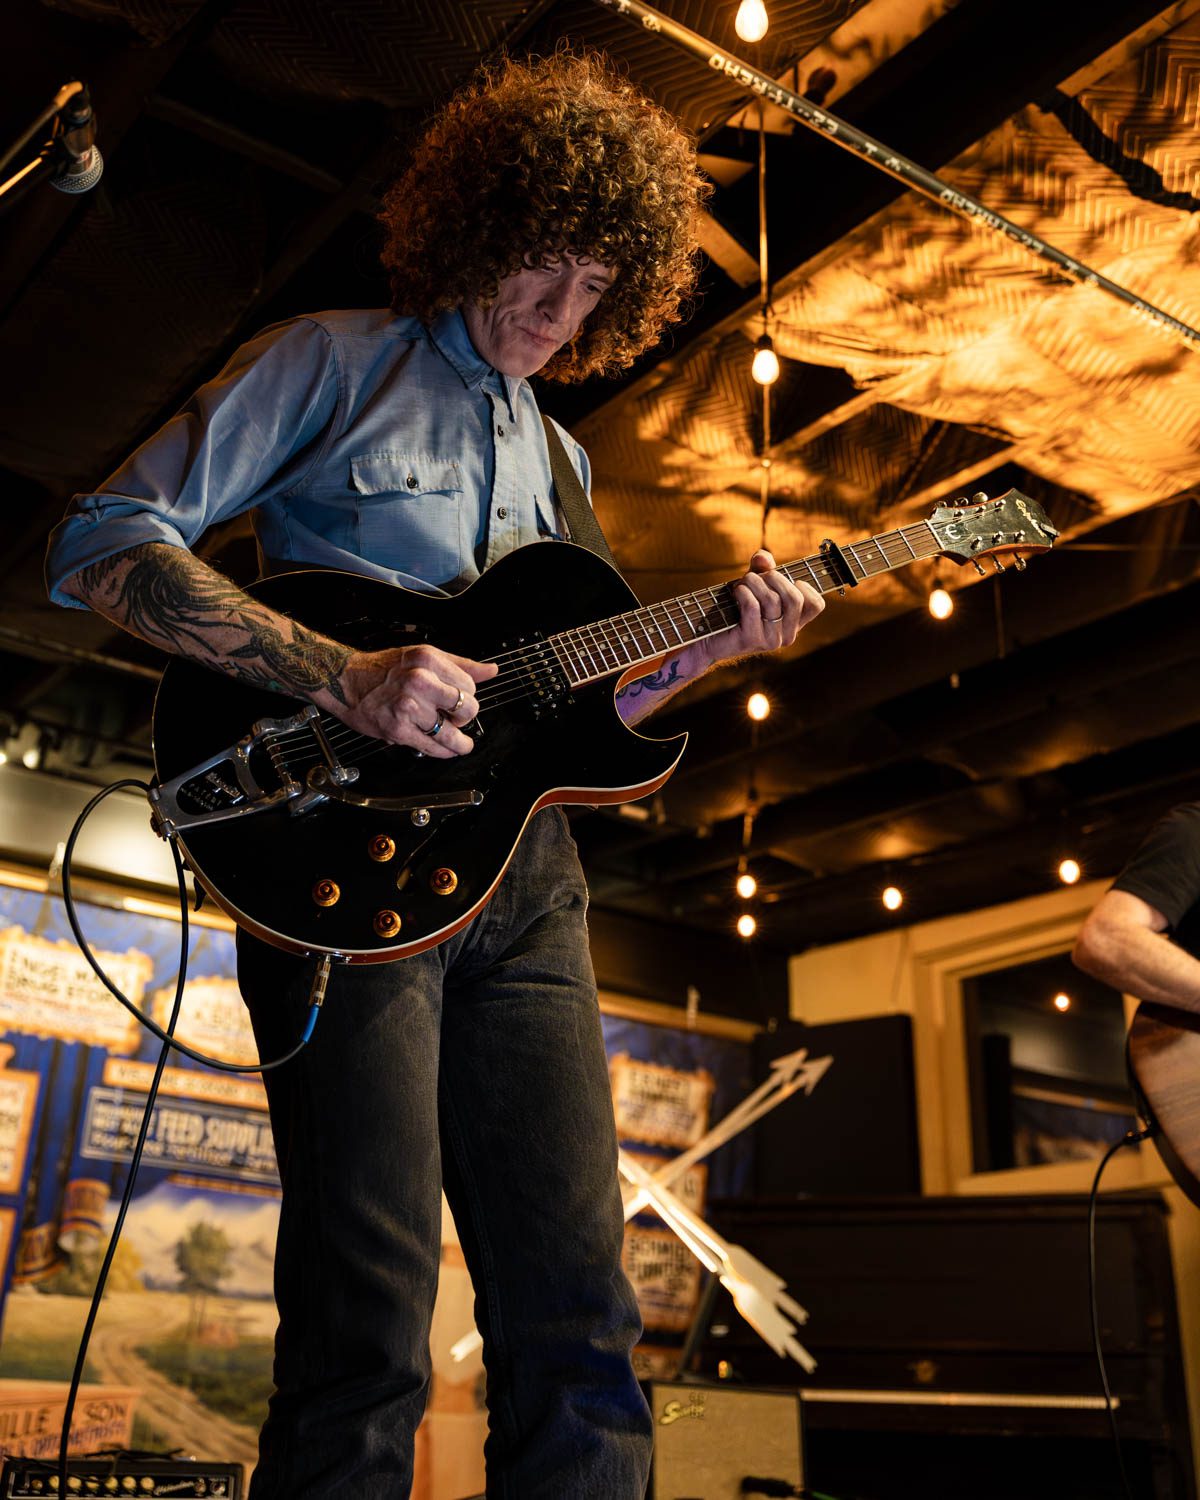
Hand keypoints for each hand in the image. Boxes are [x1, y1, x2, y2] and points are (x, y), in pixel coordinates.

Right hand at [330, 645, 498, 757]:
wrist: (345, 680)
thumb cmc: (383, 669)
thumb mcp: (423, 657)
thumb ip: (460, 665)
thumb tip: (490, 670)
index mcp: (428, 659)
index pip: (470, 685)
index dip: (468, 696)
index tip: (460, 700)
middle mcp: (419, 680)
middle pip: (467, 708)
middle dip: (465, 718)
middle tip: (456, 719)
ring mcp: (409, 706)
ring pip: (451, 733)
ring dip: (459, 743)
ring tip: (462, 744)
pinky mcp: (398, 729)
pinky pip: (432, 747)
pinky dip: (443, 751)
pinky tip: (445, 749)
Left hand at [706, 549, 823, 664]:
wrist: (710, 634)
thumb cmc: (737, 606)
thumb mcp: (755, 584)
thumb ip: (763, 568)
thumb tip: (763, 558)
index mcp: (794, 624)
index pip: (816, 605)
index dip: (805, 586)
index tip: (787, 580)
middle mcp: (787, 635)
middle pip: (794, 598)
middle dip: (773, 578)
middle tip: (754, 576)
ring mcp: (770, 641)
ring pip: (772, 600)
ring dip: (753, 582)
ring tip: (741, 583)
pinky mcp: (750, 640)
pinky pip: (753, 607)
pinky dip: (743, 593)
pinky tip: (736, 592)